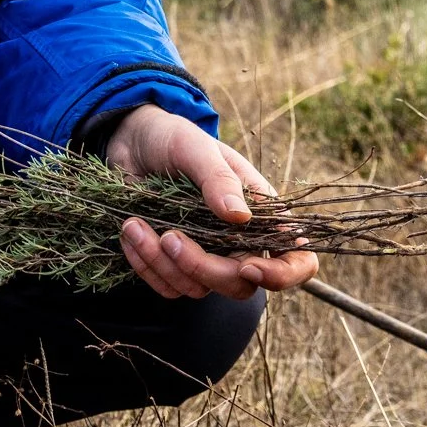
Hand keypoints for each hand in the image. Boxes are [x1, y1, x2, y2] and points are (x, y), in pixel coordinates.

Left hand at [108, 105, 319, 300]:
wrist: (131, 140)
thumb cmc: (173, 138)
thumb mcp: (195, 147)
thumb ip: (218, 179)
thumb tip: (241, 217)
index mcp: (260, 213)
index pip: (296, 259)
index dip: (282, 274)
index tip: (247, 267)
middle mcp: (238, 241)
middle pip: (240, 285)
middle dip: (203, 269)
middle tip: (169, 238)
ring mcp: (206, 255)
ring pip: (197, 289)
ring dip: (163, 263)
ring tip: (135, 224)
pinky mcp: (172, 264)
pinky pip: (165, 286)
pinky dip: (144, 265)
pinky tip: (130, 231)